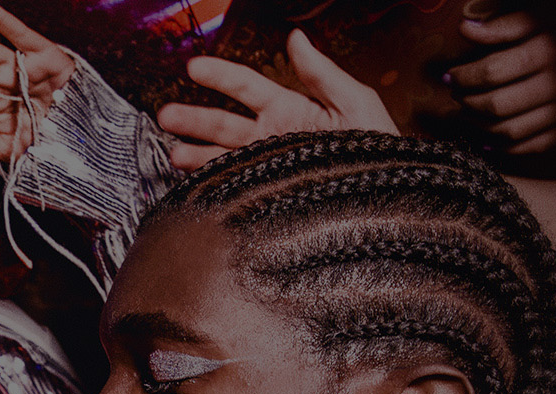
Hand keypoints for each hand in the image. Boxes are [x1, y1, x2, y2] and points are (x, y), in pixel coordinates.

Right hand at [156, 30, 398, 170]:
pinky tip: (195, 181)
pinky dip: (213, 184)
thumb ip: (321, 72)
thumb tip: (297, 39)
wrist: (388, 192)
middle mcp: (272, 137)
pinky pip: (234, 186)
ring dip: (196, 153)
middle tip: (167, 115)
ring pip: (222, 156)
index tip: (194, 67)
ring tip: (174, 152)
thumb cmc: (379, 147)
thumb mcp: (355, 101)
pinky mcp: (267, 193)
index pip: (246, 87)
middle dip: (193, 118)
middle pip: (223, 124)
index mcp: (289, 109)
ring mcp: (267, 166)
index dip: (220, 75)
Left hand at [449, 11, 555, 154]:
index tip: (450, 76)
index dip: (463, 77)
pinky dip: (502, 146)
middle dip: (467, 103)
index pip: (491, 72)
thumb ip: (502, 27)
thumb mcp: (536, 24)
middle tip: (457, 96)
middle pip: (496, 105)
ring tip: (466, 114)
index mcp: (549, 54)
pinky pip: (526, 148)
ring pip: (508, 130)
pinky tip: (486, 137)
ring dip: (478, 125)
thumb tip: (465, 28)